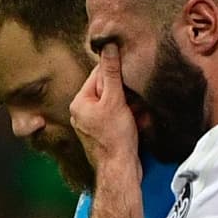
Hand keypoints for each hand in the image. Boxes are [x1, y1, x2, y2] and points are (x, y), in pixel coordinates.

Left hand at [70, 44, 138, 173]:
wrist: (120, 170)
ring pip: (116, 104)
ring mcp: (93, 125)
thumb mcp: (115, 99)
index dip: (116, 73)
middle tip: (134, 101)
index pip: (98, 75)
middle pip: (108, 89)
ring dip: (131, 105)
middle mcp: (82, 113)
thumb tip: (108, 46)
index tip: (129, 75)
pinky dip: (130, 117)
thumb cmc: (115, 138)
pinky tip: (138, 122)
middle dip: (125, 92)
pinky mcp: (104, 135)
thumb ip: (112, 72)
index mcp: (79, 103)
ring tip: (137, 114)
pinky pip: (119, 118)